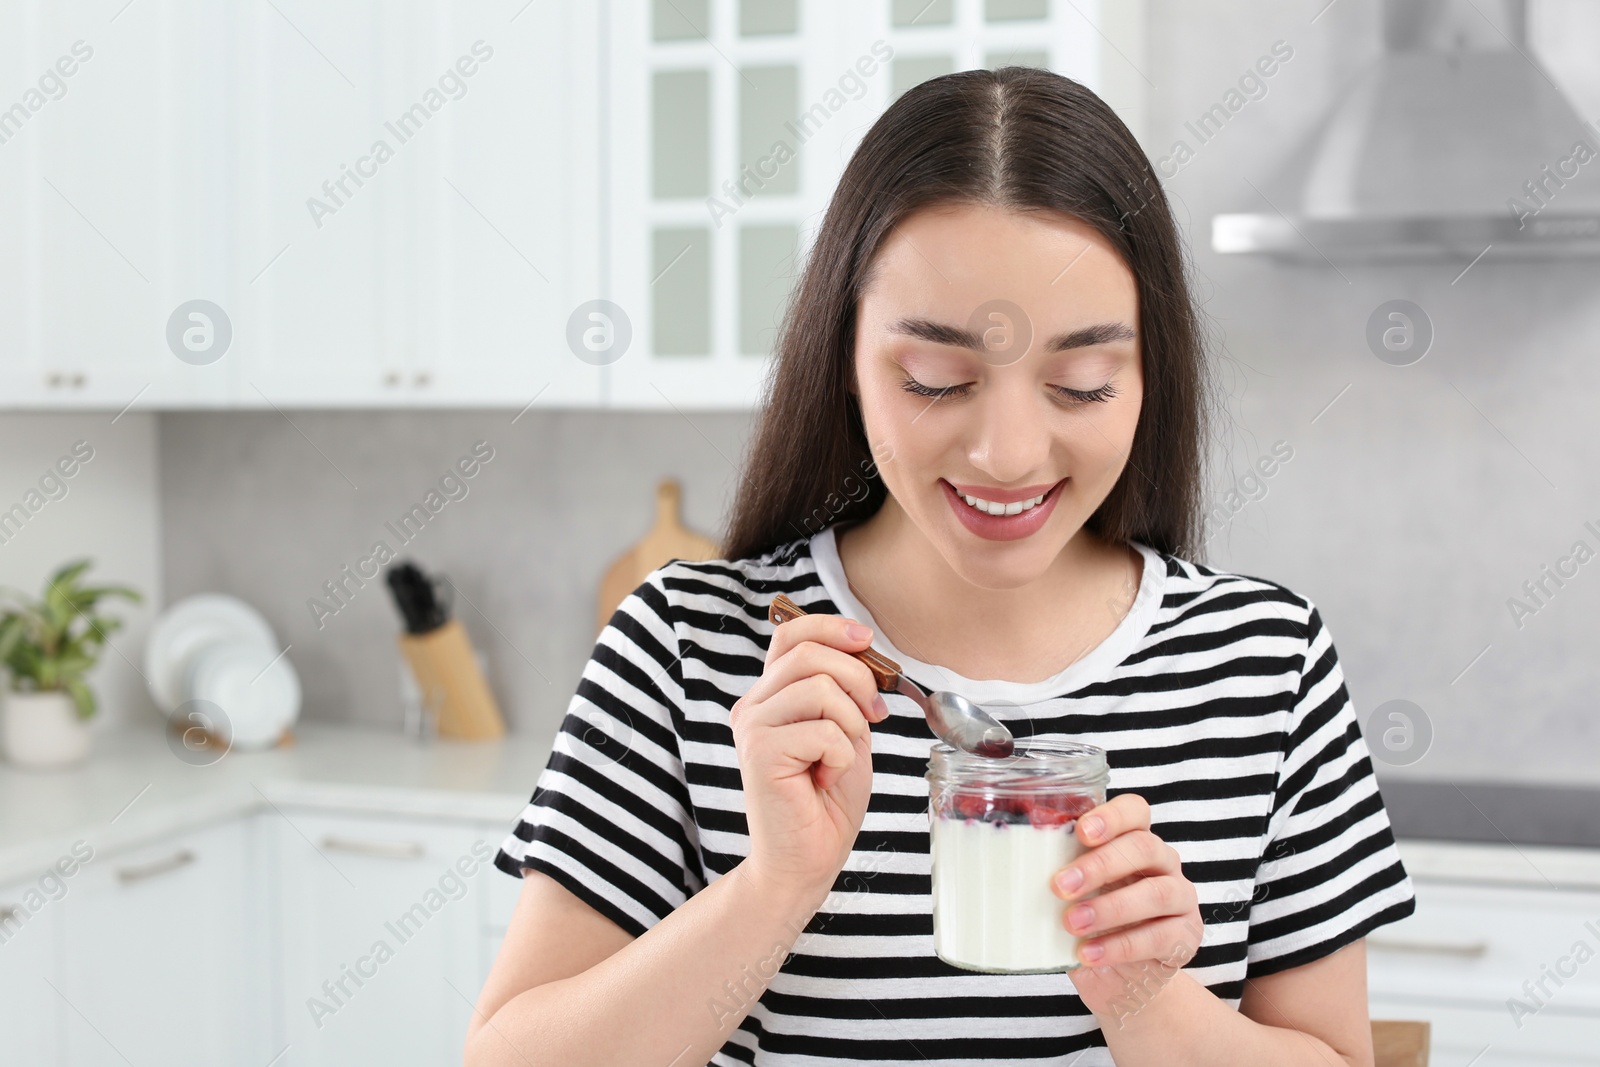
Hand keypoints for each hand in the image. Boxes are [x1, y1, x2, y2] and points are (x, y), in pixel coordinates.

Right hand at [730, 611, 889, 906]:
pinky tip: (825, 779)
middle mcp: (754, 705)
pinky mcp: (759, 752)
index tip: (865, 639)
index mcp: (771, 695)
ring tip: (839, 759)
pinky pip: (824, 731)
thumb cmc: (828, 801)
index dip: (830, 626)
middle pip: (811, 653)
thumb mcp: (846, 731)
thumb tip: (862, 647)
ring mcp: (752, 727)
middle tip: (872, 718)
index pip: (790, 633)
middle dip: (858, 679)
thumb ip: (844, 691)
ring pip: (821, 688)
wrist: (808, 859)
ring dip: (850, 726)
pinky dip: (842, 757)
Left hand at [1052, 793, 1202, 1023]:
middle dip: (1100, 865)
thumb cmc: (1088, 924)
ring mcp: (1180, 897)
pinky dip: (1121, 945)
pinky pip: (1161, 936)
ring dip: (1110, 908)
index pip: (1134, 810)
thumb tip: (999, 861)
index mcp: (1133, 839)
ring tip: (1071, 924)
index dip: (1111, 816)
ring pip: (1156, 892)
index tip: (1081, 832)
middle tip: (1059, 886)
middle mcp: (1162, 861)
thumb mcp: (1068, 895)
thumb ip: (1053, 873)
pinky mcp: (1186, 935)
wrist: (1120, 978)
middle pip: (1143, 847)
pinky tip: (1089, 954)